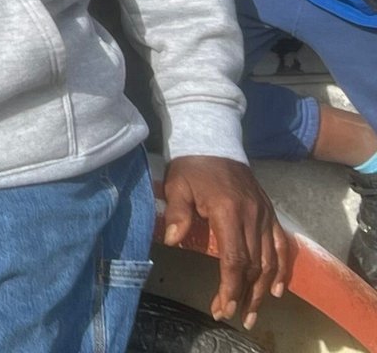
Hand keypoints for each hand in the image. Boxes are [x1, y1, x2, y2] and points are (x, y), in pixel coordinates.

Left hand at [162, 155, 290, 329]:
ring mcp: (265, 215)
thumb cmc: (191, 165)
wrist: (213, 138)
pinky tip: (277, 288)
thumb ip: (177, 214)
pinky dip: (282, 268)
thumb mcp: (177, 186)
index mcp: (229, 212)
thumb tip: (171, 241)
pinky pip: (282, 245)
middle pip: (255, 265)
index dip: (230, 287)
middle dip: (244, 294)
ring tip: (253, 311)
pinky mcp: (270, 213)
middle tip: (234, 315)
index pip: (235, 259)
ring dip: (263, 289)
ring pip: (270, 260)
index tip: (221, 307)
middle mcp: (253, 217)